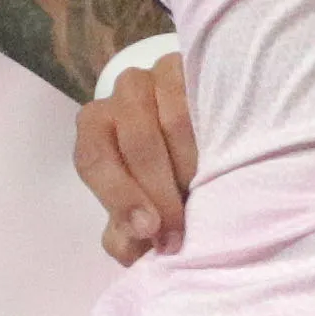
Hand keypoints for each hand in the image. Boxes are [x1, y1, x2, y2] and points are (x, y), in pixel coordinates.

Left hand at [76, 42, 190, 262]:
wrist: (205, 126)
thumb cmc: (163, 173)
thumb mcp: (140, 205)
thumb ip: (126, 232)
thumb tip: (132, 249)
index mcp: (96, 126)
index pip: (93, 159)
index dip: (119, 198)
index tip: (148, 231)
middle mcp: (122, 94)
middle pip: (137, 143)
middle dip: (159, 194)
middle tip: (180, 233)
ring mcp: (160, 73)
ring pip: (174, 122)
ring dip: (190, 170)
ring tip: (204, 202)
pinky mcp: (195, 66)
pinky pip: (201, 102)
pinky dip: (211, 139)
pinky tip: (221, 166)